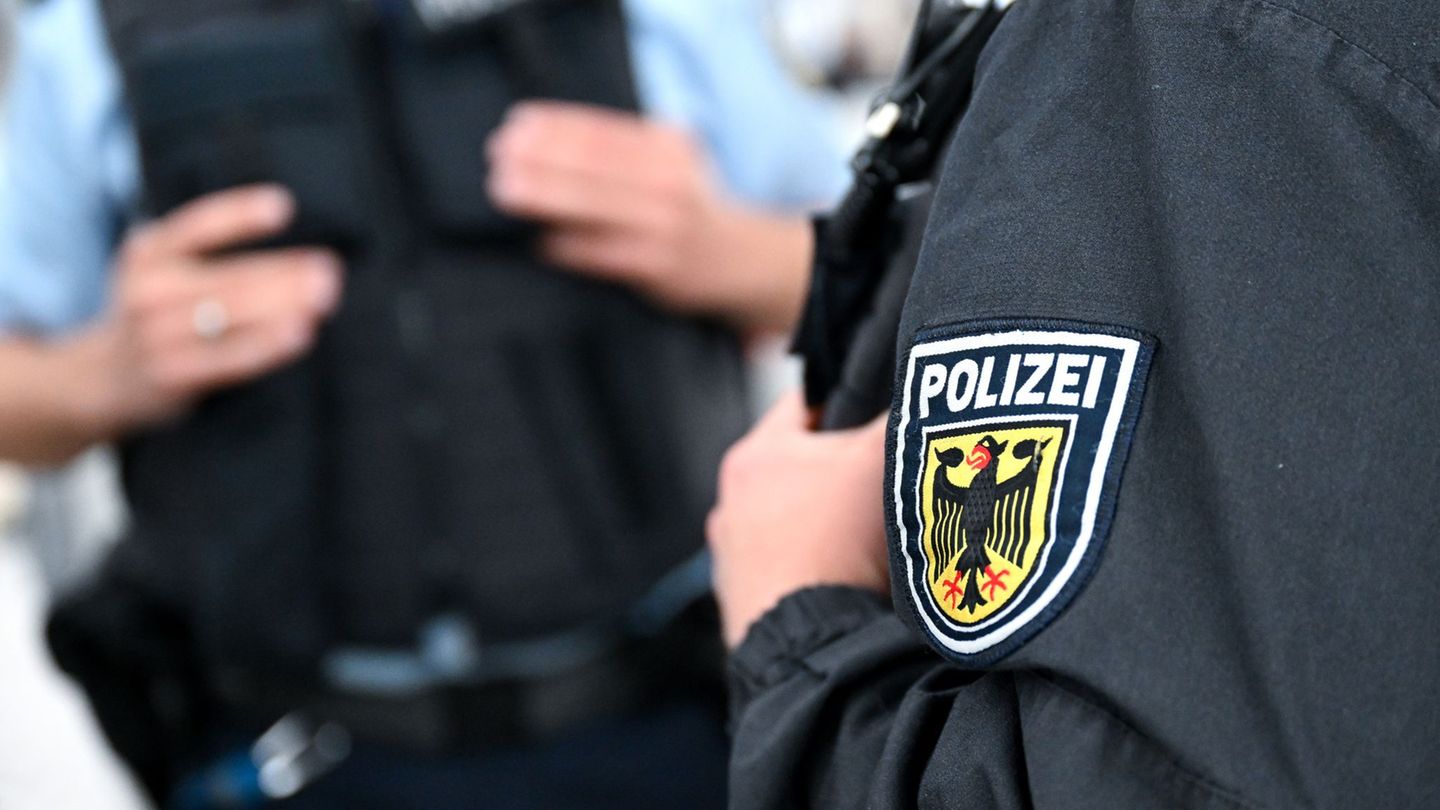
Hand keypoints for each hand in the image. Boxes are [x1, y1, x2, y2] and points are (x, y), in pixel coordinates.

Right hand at [100, 184, 342, 430]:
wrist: (104, 378)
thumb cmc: (157, 314)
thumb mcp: (164, 269)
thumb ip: (207, 254)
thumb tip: (294, 255)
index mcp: (148, 251)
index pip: (197, 225)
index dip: (238, 213)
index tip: (282, 206)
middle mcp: (147, 288)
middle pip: (228, 275)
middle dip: (283, 271)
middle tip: (328, 269)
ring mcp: (156, 333)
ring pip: (232, 313)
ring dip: (284, 304)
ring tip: (324, 296)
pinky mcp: (172, 373)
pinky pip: (231, 356)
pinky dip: (268, 342)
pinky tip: (301, 332)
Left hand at [485, 101, 811, 335]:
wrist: (740, 260)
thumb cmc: (688, 209)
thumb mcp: (668, 164)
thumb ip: (619, 152)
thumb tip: (543, 143)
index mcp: (667, 147)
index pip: (600, 129)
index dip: (553, 126)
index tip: (515, 125)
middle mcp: (669, 181)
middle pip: (591, 163)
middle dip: (538, 158)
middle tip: (498, 156)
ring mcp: (664, 225)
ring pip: (591, 205)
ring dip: (542, 196)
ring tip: (505, 189)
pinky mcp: (658, 267)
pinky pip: (600, 254)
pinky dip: (566, 246)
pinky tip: (541, 240)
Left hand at [708, 391, 890, 648]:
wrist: (811, 642)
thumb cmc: (836, 541)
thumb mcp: (880, 459)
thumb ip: (899, 420)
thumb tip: (922, 402)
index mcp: (753, 456)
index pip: (806, 404)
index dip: (851, 405)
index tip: (884, 418)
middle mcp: (730, 506)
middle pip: (802, 469)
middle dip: (845, 474)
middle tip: (889, 481)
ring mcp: (733, 560)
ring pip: (797, 525)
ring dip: (833, 528)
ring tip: (877, 539)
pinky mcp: (748, 606)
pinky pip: (794, 573)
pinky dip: (822, 572)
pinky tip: (854, 582)